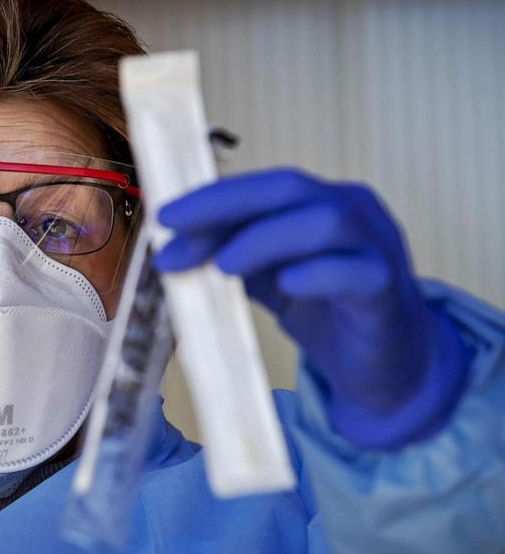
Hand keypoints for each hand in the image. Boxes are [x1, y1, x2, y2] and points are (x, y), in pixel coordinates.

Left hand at [153, 168, 469, 448]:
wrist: (387, 367)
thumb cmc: (328, 312)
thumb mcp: (270, 278)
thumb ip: (232, 258)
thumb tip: (173, 249)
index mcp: (322, 202)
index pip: (262, 187)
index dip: (211, 199)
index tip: (164, 218)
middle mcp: (353, 211)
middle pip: (287, 188)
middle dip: (224, 205)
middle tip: (174, 227)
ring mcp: (377, 246)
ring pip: (325, 221)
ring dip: (265, 238)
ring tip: (222, 265)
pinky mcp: (388, 290)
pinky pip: (356, 272)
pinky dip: (318, 274)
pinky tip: (286, 285)